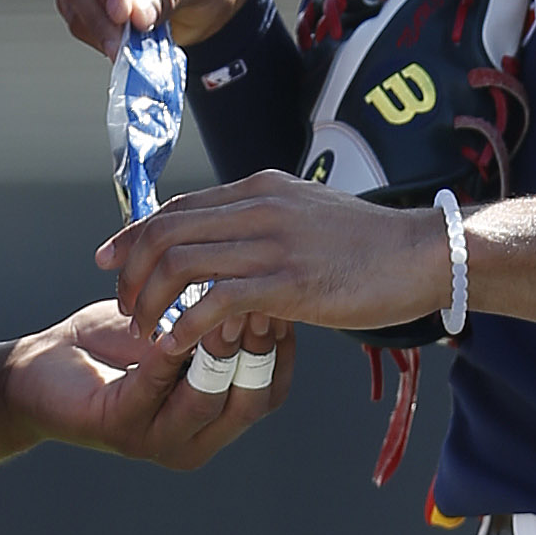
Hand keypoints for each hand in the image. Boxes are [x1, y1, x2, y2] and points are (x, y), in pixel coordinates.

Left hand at [2, 299, 290, 469]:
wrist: (42, 368)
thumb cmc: (113, 348)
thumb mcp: (178, 330)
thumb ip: (216, 319)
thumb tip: (261, 278)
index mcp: (215, 419)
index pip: (270, 392)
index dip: (282, 349)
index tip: (285, 302)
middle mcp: (194, 440)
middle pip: (250, 403)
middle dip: (260, 350)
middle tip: (263, 303)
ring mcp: (157, 441)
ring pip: (206, 401)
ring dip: (219, 351)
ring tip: (227, 308)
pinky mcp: (119, 428)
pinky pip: (153, 388)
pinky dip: (168, 354)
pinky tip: (174, 324)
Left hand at [95, 173, 451, 348]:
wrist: (424, 253)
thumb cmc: (370, 243)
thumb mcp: (308, 214)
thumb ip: (265, 222)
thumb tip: (229, 243)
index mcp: (260, 188)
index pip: (177, 205)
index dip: (135, 233)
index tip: (111, 260)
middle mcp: (259, 207)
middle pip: (166, 230)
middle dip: (131, 270)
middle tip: (124, 305)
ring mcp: (273, 243)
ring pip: (180, 263)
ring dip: (151, 301)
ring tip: (147, 329)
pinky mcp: (288, 283)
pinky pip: (214, 301)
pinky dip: (186, 325)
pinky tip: (178, 346)